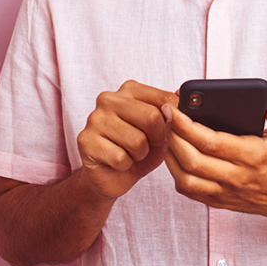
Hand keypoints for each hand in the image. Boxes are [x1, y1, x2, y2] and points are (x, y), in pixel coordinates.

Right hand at [76, 80, 177, 200]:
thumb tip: (181, 94)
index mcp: (129, 90)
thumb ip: (172, 113)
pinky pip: (120, 158)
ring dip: (140, 154)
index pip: (164, 99)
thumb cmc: (139, 149)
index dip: (173, 122)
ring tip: (131, 153)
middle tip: (148, 145)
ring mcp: (94, 119)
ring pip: (137, 141)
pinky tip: (118, 162)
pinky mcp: (85, 140)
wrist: (112, 175)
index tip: (167, 132)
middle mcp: (109, 99)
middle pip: (151, 117)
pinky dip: (125, 165)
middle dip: (156, 139)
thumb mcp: (162, 130)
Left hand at [164, 102, 266, 227]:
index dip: (187, 125)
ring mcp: (225, 192)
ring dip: (170, 155)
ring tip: (168, 134)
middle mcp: (236, 177)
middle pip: (192, 160)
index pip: (211, 142)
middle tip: (165, 116)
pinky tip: (174, 154)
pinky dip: (175, 172)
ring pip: (185, 178)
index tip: (174, 109)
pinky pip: (188, 191)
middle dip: (172, 136)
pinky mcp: (217, 202)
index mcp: (252, 156)